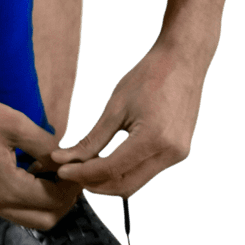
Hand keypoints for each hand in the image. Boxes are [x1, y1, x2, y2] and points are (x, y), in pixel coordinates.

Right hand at [0, 94, 83, 230]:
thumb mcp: (15, 124)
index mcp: (8, 189)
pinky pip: (13, 208)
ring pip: (29, 217)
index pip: (54, 202)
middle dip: (64, 200)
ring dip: (46, 200)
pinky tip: (31, 170)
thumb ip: (45, 144)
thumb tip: (62, 158)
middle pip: (45, 220)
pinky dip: (29, 196)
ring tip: (51, 170)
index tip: (79, 167)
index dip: (72, 186)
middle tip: (69, 173)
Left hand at [49, 41, 211, 197]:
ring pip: (137, 182)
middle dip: (95, 183)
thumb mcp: (116, 107)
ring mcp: (178, 155)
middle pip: (125, 185)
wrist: (183, 60)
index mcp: (153, 138)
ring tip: (85, 169)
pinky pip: (148, 171)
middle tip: (70, 173)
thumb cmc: (148, 76)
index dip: (83, 174)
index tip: (61, 171)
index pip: (111, 169)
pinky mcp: (180, 152)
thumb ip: (91, 139)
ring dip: (109, 180)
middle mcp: (170, 153)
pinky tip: (108, 162)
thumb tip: (64, 159)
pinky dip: (126, 171)